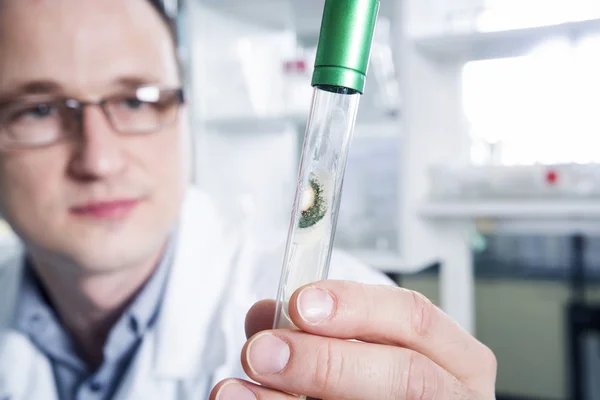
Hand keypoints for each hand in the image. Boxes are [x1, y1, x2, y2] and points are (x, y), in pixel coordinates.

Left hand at [210, 281, 496, 399]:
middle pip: (405, 375)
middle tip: (262, 352)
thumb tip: (265, 315)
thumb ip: (321, 329)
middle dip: (326, 361)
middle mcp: (452, 395)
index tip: (300, 303)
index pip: (415, 318)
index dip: (356, 306)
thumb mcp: (364, 347)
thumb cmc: (382, 379)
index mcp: (452, 357)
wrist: (383, 399)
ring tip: (235, 391)